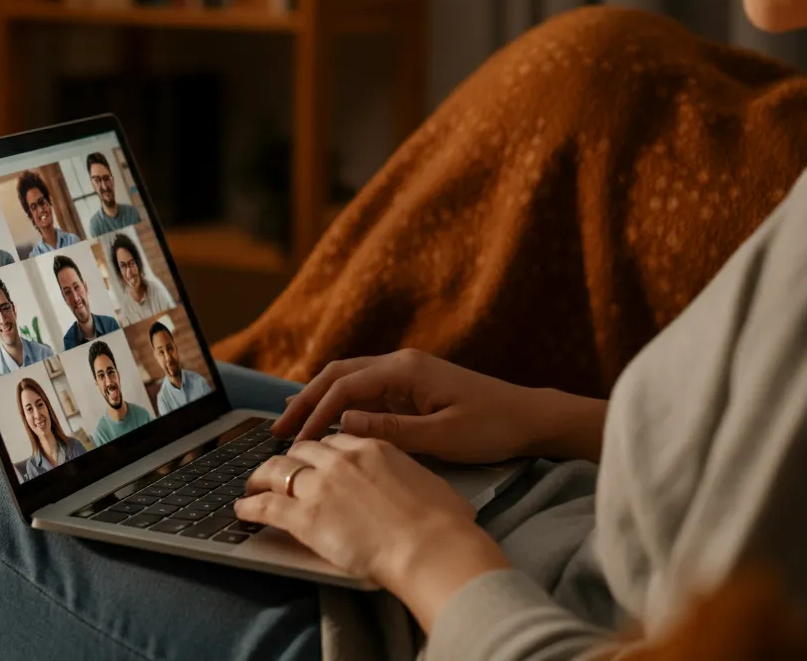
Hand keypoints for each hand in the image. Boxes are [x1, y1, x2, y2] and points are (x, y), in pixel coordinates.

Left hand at [237, 433, 510, 627]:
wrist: (429, 545)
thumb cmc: (441, 520)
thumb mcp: (431, 481)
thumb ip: (412, 475)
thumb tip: (419, 487)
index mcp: (373, 447)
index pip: (336, 438)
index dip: (321, 447)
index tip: (315, 455)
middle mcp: (342, 459)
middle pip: (303, 449)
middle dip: (290, 457)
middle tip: (281, 466)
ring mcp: (321, 486)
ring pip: (278, 470)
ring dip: (261, 475)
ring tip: (252, 483)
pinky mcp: (306, 517)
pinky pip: (267, 505)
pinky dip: (250, 505)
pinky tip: (241, 509)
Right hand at [270, 348, 539, 463]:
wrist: (529, 417)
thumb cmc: (491, 427)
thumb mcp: (442, 437)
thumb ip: (391, 430)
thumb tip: (344, 422)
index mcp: (406, 370)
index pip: (346, 387)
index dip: (317, 413)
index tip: (297, 442)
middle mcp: (401, 363)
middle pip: (340, 374)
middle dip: (307, 399)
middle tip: (277, 429)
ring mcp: (407, 372)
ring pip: (350, 379)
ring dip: (320, 400)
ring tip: (292, 425)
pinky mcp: (413, 385)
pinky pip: (367, 390)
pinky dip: (342, 403)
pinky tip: (328, 421)